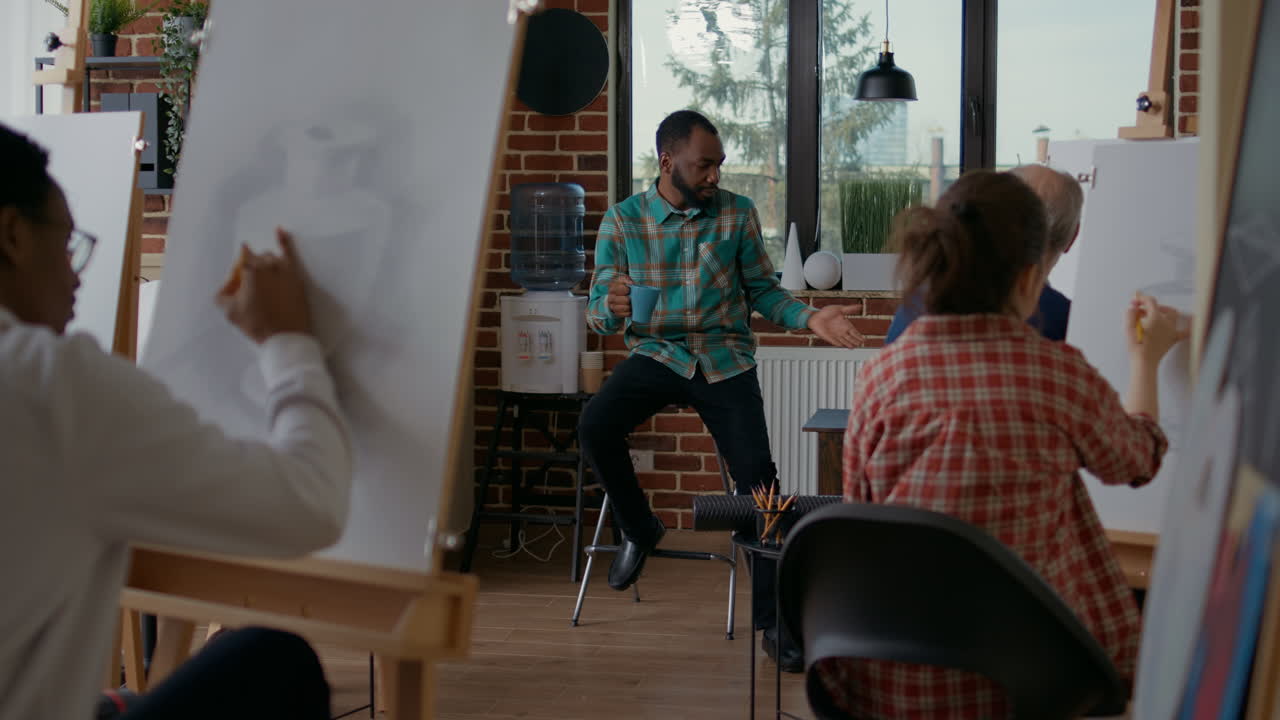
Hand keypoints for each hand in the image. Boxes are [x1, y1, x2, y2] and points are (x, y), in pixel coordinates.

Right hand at [216, 227, 313, 343]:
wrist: (285, 337)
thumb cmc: (257, 325)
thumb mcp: (229, 310)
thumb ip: (223, 290)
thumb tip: (230, 280)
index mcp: (249, 270)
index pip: (241, 258)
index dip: (240, 269)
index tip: (240, 281)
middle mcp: (267, 264)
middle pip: (257, 259)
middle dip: (253, 268)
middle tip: (253, 288)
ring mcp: (284, 268)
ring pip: (271, 258)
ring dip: (267, 265)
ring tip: (266, 283)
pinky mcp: (297, 275)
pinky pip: (290, 252)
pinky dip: (284, 240)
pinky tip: (279, 230)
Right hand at [606, 275, 633, 317]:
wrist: (619, 296)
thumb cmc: (624, 287)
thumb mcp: (624, 281)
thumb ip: (627, 279)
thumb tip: (631, 283)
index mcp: (612, 288)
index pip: (615, 289)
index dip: (622, 289)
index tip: (628, 290)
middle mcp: (610, 297)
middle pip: (615, 299)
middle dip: (624, 300)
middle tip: (630, 299)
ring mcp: (612, 305)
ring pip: (617, 308)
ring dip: (626, 307)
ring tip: (631, 306)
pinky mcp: (616, 312)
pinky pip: (620, 314)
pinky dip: (626, 313)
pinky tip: (630, 311)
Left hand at [806, 304, 865, 347]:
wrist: (814, 317)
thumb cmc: (825, 312)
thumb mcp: (839, 309)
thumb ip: (849, 309)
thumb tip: (860, 306)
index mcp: (845, 324)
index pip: (854, 332)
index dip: (859, 335)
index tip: (864, 339)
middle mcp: (842, 331)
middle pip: (851, 338)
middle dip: (856, 341)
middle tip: (861, 344)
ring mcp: (836, 335)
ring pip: (846, 341)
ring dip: (850, 344)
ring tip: (856, 347)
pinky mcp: (830, 338)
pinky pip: (837, 343)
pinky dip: (842, 345)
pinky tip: (845, 347)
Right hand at [1127, 292, 1189, 366]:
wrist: (1144, 362)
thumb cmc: (1136, 347)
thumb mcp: (1128, 328)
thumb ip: (1130, 314)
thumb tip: (1133, 306)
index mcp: (1155, 318)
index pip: (1150, 302)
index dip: (1142, 298)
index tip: (1135, 300)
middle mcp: (1166, 322)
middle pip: (1161, 307)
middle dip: (1152, 306)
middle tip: (1142, 310)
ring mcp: (1171, 331)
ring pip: (1173, 315)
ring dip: (1165, 311)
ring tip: (1158, 313)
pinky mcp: (1172, 339)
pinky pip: (1185, 332)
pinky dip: (1188, 326)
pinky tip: (1192, 321)